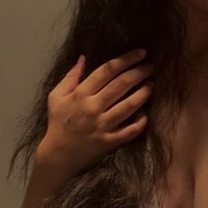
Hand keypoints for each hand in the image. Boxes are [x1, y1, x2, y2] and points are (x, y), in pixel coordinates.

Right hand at [36, 48, 154, 179]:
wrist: (57, 155)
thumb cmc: (58, 123)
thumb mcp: (56, 96)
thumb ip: (70, 76)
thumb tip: (83, 57)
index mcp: (80, 94)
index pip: (107, 71)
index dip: (125, 59)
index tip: (140, 53)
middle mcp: (93, 108)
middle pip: (121, 85)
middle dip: (138, 72)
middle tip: (150, 65)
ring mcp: (103, 126)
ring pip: (129, 106)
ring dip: (143, 93)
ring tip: (151, 83)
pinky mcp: (110, 141)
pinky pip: (131, 130)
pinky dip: (141, 121)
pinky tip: (145, 112)